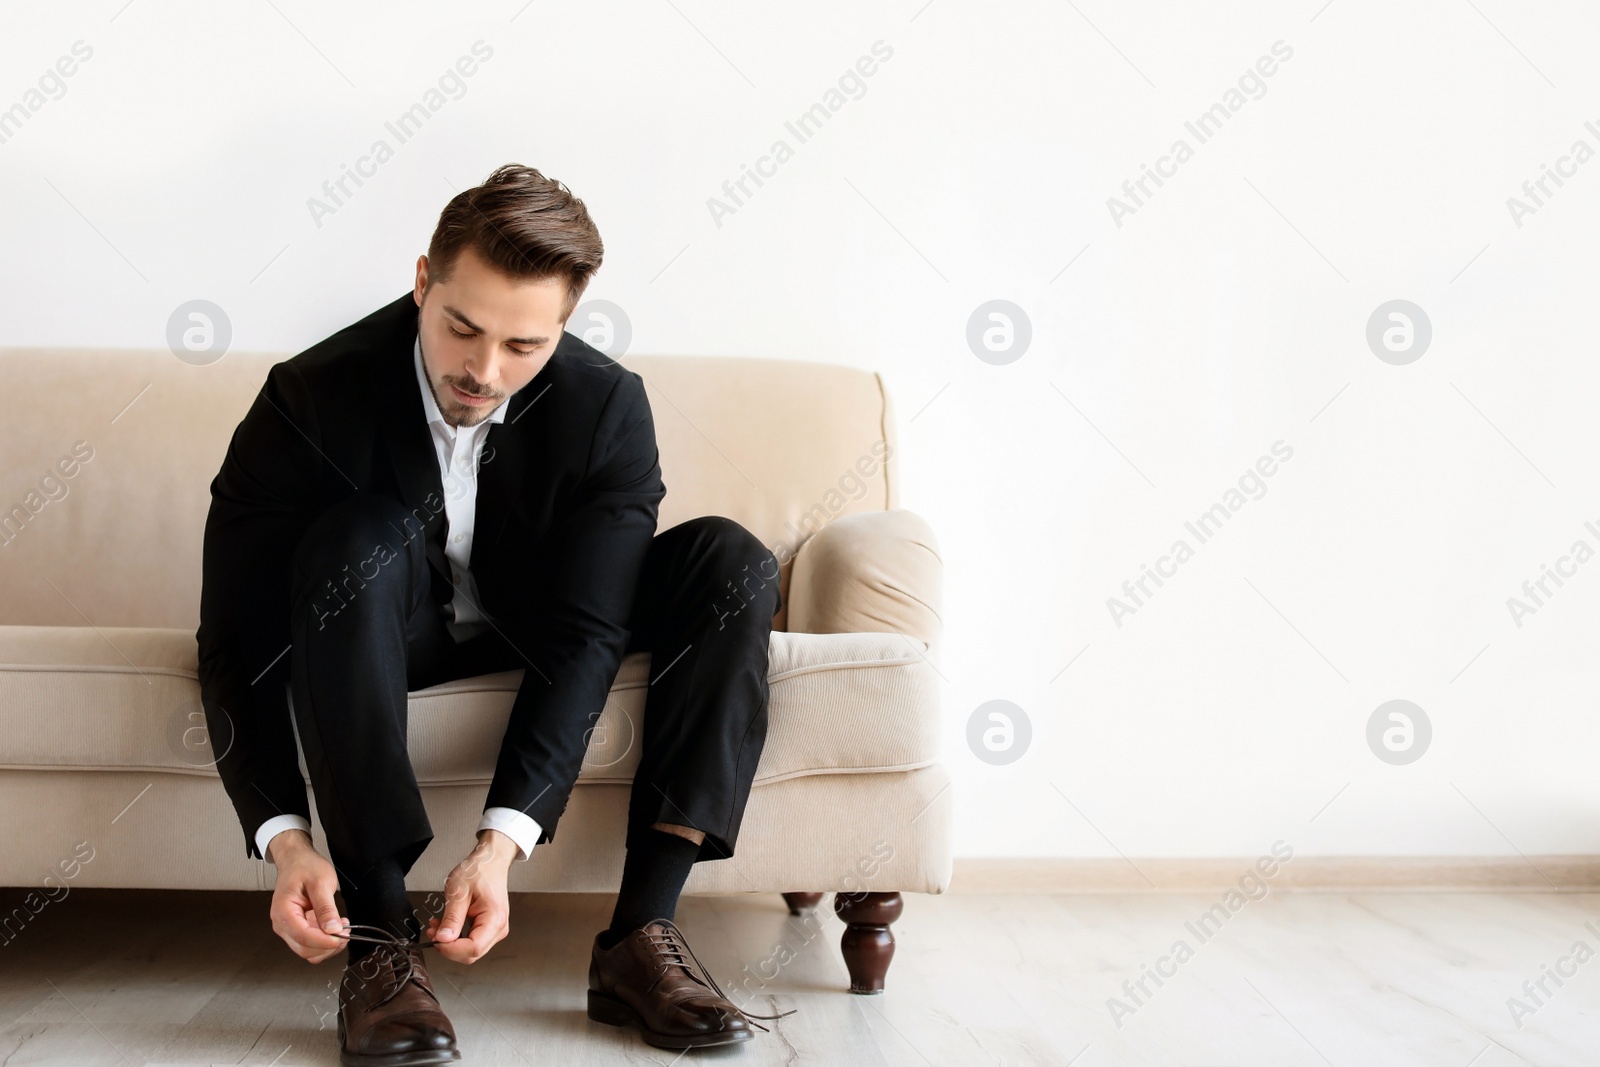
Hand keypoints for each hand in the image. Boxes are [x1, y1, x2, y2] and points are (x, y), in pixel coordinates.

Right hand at [267, 829, 347, 963]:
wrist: (296, 860)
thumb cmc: (305, 867)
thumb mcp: (321, 882)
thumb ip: (326, 907)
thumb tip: (333, 929)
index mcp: (284, 911)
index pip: (303, 937)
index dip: (324, 941)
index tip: (342, 936)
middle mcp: (282, 923)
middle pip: (304, 949)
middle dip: (327, 945)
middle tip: (346, 932)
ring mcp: (288, 928)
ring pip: (307, 950)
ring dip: (327, 945)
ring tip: (342, 928)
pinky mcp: (296, 928)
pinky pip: (310, 943)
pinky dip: (324, 941)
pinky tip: (335, 928)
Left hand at [424, 829, 516, 963]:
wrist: (490, 862)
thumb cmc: (479, 871)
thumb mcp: (459, 892)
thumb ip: (451, 918)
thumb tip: (443, 940)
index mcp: (495, 919)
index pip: (473, 948)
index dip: (451, 949)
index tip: (435, 938)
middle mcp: (499, 928)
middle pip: (472, 954)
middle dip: (448, 947)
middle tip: (432, 931)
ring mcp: (495, 930)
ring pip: (470, 951)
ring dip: (450, 944)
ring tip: (437, 926)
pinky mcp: (489, 929)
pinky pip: (471, 943)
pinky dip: (456, 940)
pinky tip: (447, 928)